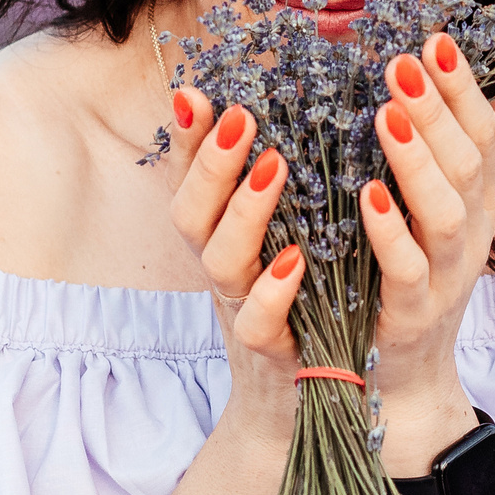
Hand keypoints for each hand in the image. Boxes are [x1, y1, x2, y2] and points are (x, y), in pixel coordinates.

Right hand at [165, 89, 305, 449]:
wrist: (308, 402)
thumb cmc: (301, 304)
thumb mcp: (286, 237)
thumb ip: (281, 183)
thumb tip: (280, 110)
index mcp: (224, 235)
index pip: (191, 178)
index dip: (187, 138)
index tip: (195, 91)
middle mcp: (224, 268)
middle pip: (192, 213)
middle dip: (210, 162)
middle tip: (241, 116)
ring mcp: (241, 309)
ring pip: (221, 260)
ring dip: (244, 211)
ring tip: (274, 166)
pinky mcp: (271, 352)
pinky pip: (259, 322)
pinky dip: (272, 291)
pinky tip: (294, 261)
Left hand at [362, 33, 494, 471]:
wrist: (400, 372)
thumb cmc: (412, 272)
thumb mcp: (446, 206)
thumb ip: (473, 149)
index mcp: (477, 197)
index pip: (483, 131)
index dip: (464, 87)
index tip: (436, 38)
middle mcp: (470, 231)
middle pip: (468, 163)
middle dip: (437, 110)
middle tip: (403, 62)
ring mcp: (446, 274)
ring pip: (445, 213)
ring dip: (417, 161)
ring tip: (384, 114)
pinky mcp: (413, 313)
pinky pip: (407, 269)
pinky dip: (390, 232)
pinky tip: (366, 196)